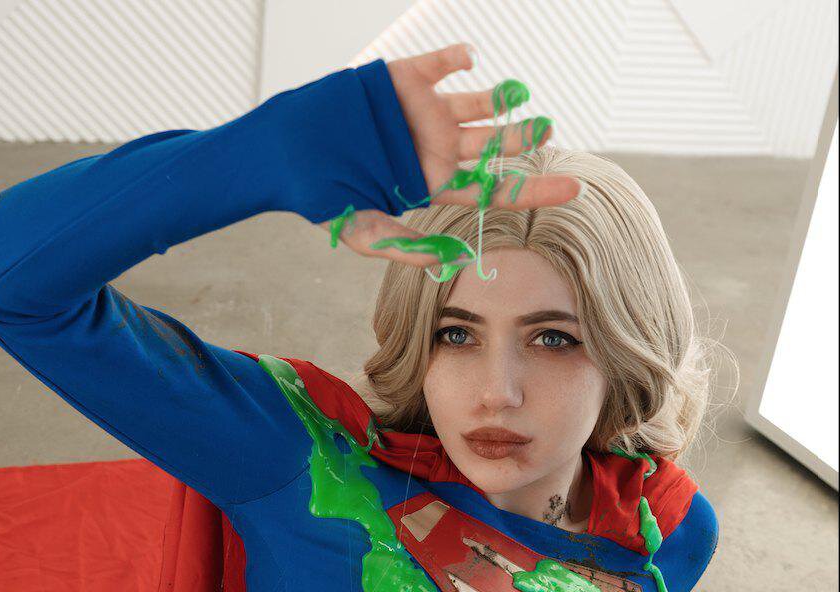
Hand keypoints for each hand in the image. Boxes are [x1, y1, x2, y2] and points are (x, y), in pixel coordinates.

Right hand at [319, 42, 580, 266]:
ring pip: (477, 104)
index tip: (573, 188)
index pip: (492, 190)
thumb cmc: (322, 197)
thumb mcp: (363, 231)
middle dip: (522, 139)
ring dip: (502, 99)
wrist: (288, 152)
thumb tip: (448, 264)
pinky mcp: (405, 78)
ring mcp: (424, 112)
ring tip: (521, 94)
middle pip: (493, 146)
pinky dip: (458, 59)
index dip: (533, 189)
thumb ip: (405, 247)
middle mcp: (436, 147)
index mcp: (433, 183)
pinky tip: (468, 59)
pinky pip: (442, 63)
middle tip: (548, 130)